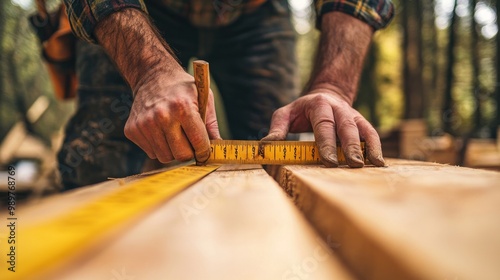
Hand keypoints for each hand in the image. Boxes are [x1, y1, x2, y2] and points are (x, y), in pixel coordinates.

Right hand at [124, 70, 219, 162]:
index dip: (204, 150)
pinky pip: (151, 153)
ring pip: (165, 157)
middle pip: (181, 155)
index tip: (204, 151)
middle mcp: (162, 116)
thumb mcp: (203, 98)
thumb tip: (218, 148)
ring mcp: (144, 124)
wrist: (152, 75)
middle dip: (189, 152)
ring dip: (172, 150)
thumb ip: (211, 124)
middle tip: (189, 142)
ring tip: (174, 134)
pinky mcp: (132, 130)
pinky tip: (160, 131)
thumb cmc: (182, 88)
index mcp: (182, 108)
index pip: (199, 143)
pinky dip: (158, 147)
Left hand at [262, 89, 384, 167]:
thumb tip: (266, 146)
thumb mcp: (285, 114)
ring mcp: (353, 116)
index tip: (328, 161)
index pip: (324, 125)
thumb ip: (277, 129)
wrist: (326, 94)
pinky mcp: (361, 123)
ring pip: (363, 130)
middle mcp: (339, 109)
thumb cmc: (301, 110)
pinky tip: (379, 162)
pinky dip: (376, 147)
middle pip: (347, 127)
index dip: (327, 143)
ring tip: (374, 164)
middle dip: (351, 147)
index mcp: (319, 105)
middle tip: (353, 164)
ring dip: (369, 147)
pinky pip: (371, 134)